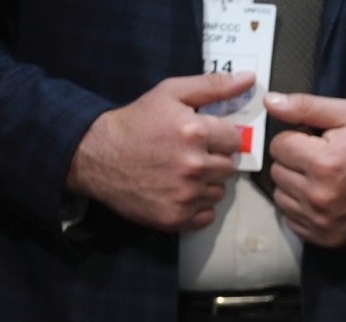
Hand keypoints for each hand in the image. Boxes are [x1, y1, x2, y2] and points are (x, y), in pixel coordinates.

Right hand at [66, 72, 253, 230]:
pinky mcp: (176, 218)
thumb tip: (250, 79)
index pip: (234, 140)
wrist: (95, 156)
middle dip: (214, 160)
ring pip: (219, 192)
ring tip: (182, 173)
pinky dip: (198, 207)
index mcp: (195, 133)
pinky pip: (207, 215)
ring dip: (207, 184)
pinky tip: (179, 193)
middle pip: (229, 167)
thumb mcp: (170, 93)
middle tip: (190, 155)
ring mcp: (185, 195)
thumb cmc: (136, 122)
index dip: (220, 138)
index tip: (202, 137)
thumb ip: (213, 86)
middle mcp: (194, 166)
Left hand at [262, 93, 345, 247]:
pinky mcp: (325, 238)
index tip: (316, 142)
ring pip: (281, 197)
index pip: (278, 145)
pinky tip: (322, 199)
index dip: (296, 139)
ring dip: (294, 186)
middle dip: (294, 162)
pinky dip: (301, 209)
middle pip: (277, 171)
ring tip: (321, 180)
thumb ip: (306, 106)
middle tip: (321, 160)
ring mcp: (321, 220)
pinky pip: (291, 221)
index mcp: (323, 162)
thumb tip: (270, 103)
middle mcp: (319, 195)